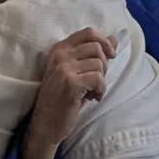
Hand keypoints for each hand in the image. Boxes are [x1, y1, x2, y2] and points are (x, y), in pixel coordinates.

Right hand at [23, 29, 115, 158]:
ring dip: (102, 80)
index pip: (88, 33)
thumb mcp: (73, 72)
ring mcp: (64, 69)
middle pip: (96, 47)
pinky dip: (101, 90)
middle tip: (97, 80)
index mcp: (59, 49)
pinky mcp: (71, 84)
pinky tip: (93, 98)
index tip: (110, 55)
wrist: (44, 125)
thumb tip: (115, 38)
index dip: (104, 41)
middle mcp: (60, 55)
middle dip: (104, 64)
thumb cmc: (60, 98)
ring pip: (99, 64)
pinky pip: (98, 79)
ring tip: (93, 92)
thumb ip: (90, 54)